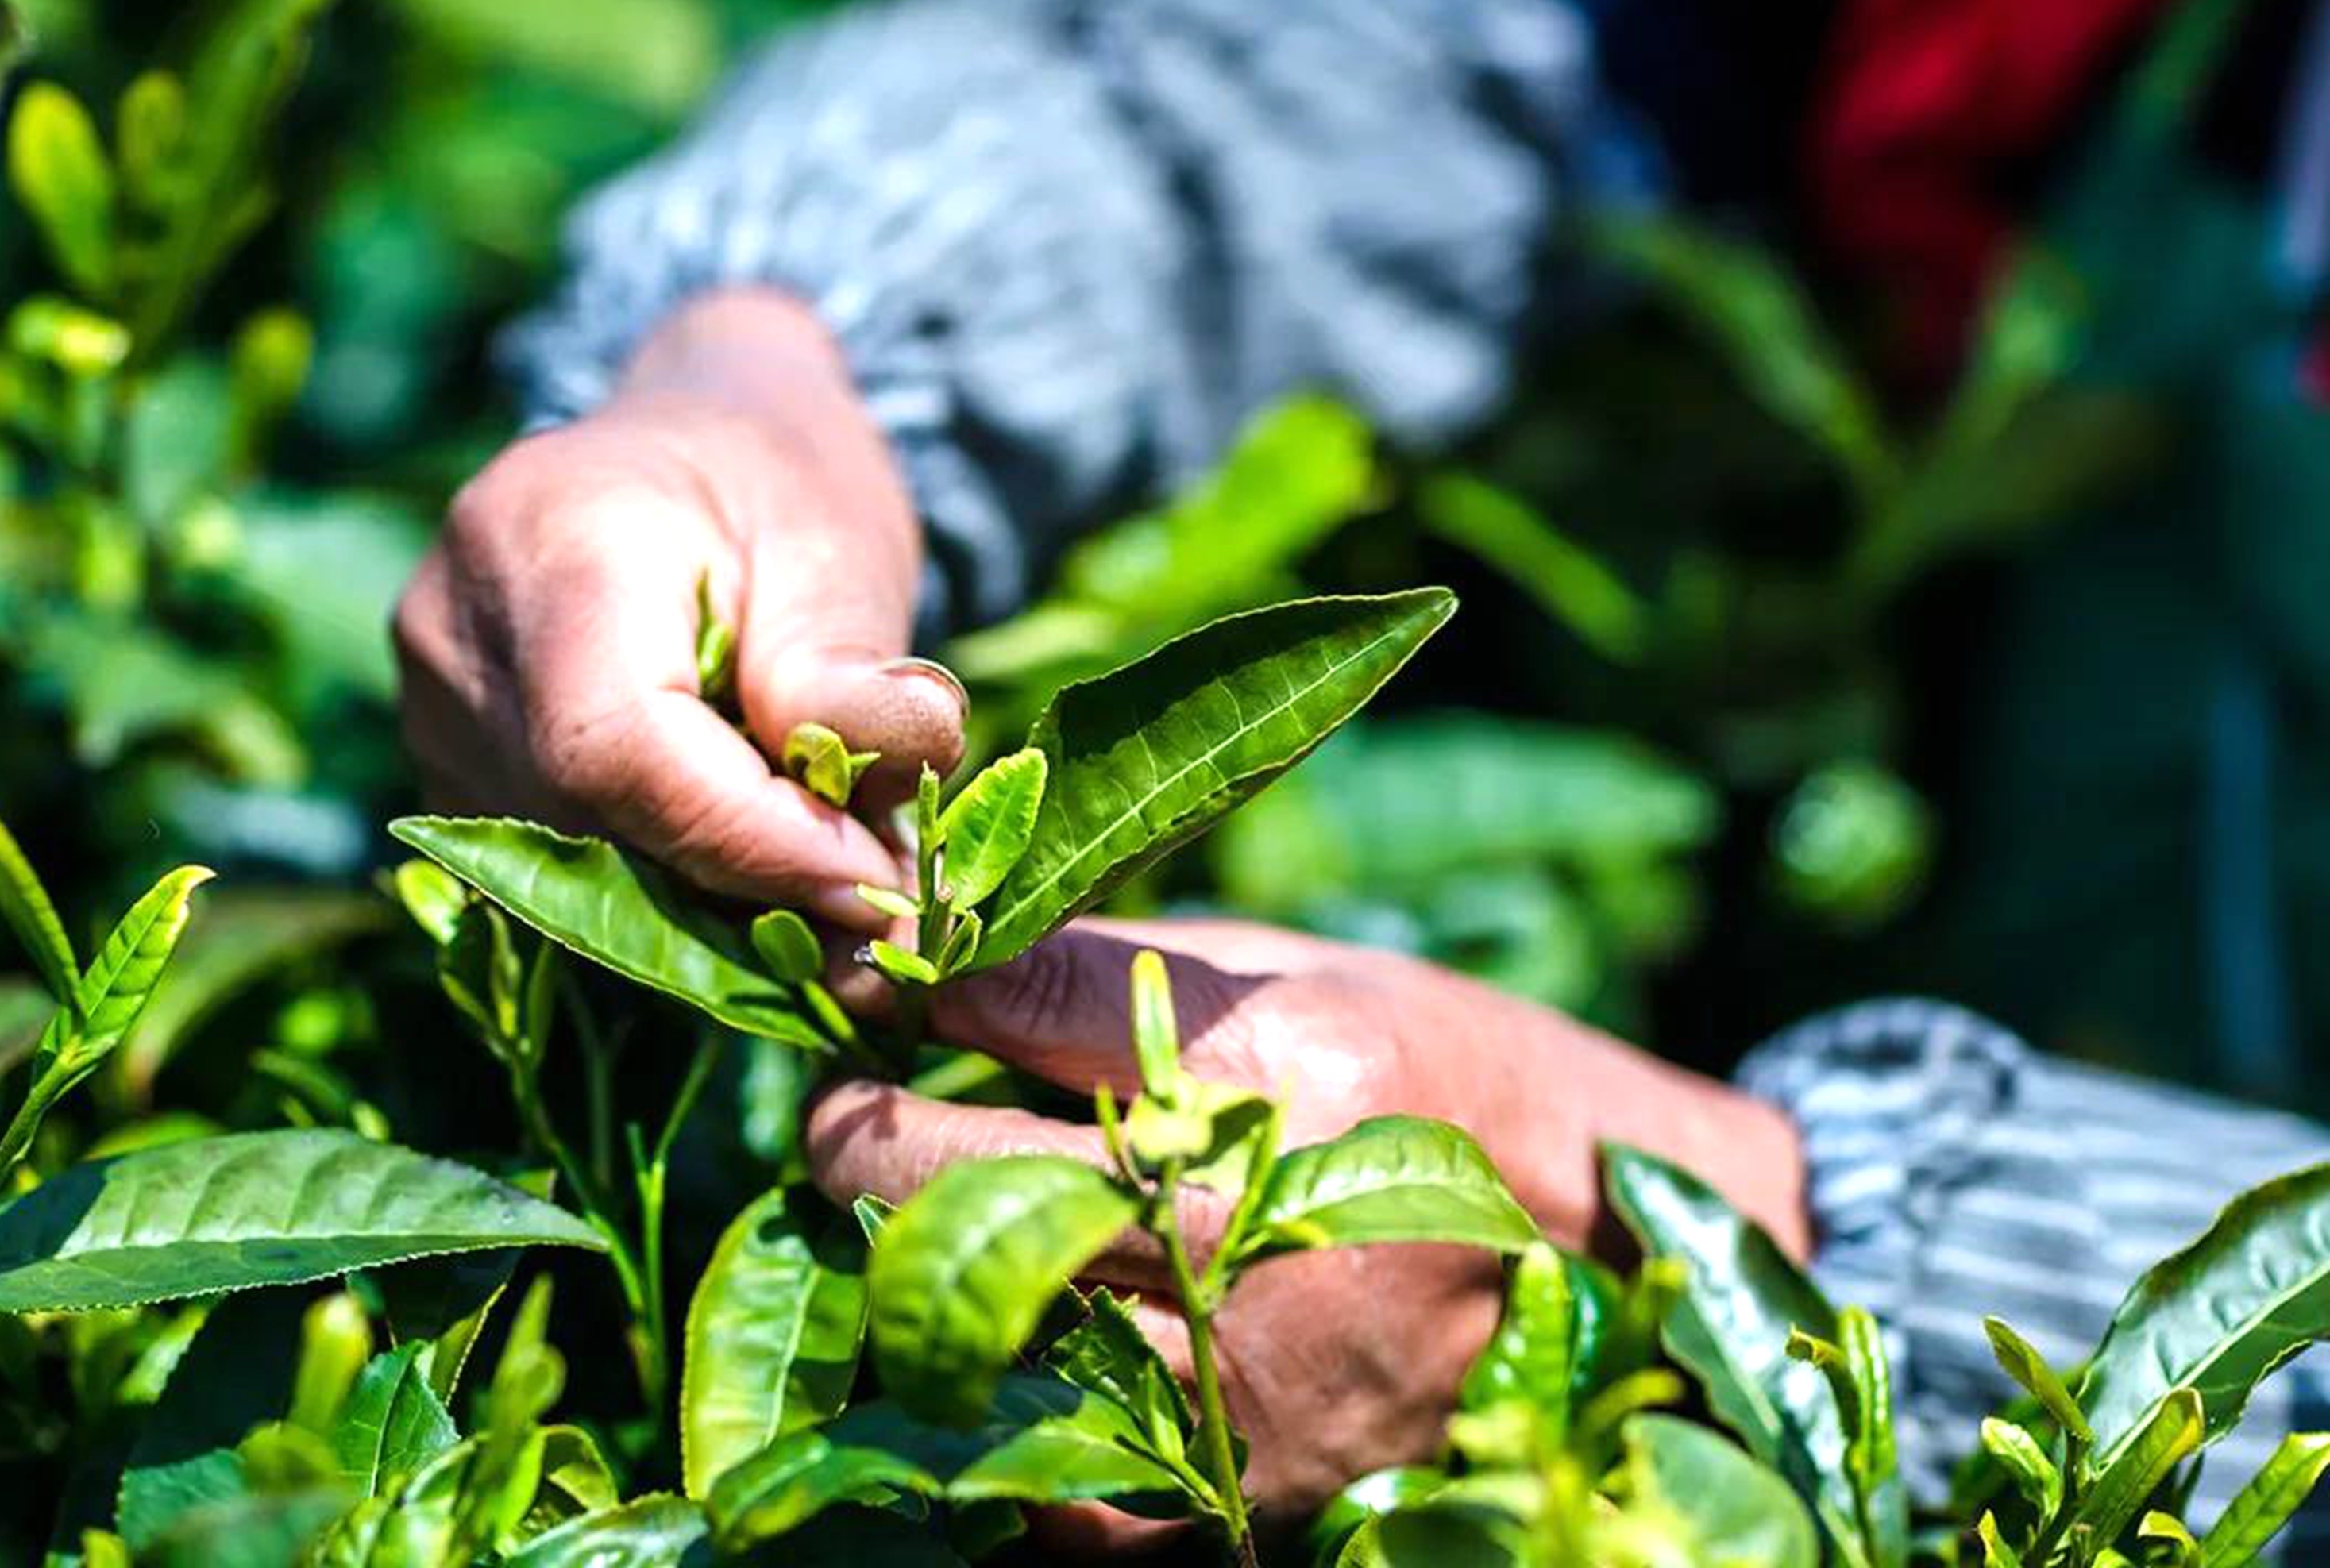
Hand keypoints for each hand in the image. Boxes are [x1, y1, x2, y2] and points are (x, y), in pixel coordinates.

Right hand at [393, 289, 963, 926]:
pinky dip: (673, 891)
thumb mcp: (841, 550)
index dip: (750, 839)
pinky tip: (758, 861)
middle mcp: (454, 632)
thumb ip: (854, 685)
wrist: (688, 448)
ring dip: (720, 904)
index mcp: (546, 538)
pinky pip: (559, 873)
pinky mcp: (451, 770)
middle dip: (752, 886)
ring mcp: (434, 709)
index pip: (616, 746)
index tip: (876, 880)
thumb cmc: (772, 485)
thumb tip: (894, 839)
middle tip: (886, 901)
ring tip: (835, 874)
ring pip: (576, 871)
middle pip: (594, 824)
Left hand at [805, 919, 1808, 1545]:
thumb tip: (913, 954)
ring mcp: (1257, 1397)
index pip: (1016, 1043)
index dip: (896, 1033)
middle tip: (850, 1130)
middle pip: (977, 1214)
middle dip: (873, 1169)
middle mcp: (1263, 1251)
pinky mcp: (1256, 1496)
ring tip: (925, 1230)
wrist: (1601, 1231)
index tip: (857, 1016)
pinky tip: (1007, 1349)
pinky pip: (1063, 1497)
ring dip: (927, 1290)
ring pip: (995, 1357)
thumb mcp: (1283, 975)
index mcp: (1282, 1085)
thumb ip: (1092, 974)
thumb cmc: (1432, 1065)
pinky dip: (1006, 1421)